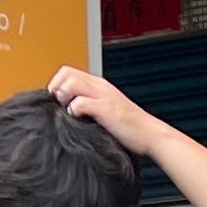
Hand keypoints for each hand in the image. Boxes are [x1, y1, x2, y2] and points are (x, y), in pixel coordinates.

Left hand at [44, 63, 162, 160]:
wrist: (150, 135)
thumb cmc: (131, 127)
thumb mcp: (107, 109)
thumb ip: (91, 104)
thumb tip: (69, 109)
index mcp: (99, 85)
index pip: (68, 72)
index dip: (57, 84)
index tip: (58, 102)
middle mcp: (100, 86)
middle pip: (66, 73)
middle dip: (57, 88)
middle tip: (60, 106)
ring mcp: (103, 96)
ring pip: (70, 83)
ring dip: (64, 97)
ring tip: (69, 112)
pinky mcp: (105, 108)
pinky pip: (80, 103)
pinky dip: (75, 110)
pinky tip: (79, 120)